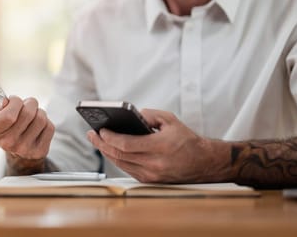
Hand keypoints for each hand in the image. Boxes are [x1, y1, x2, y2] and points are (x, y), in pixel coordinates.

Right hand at [0, 96, 54, 173]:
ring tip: (33, 116)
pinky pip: (49, 127)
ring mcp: (24, 149)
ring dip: (39, 112)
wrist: (17, 152)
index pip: (8, 115)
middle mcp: (7, 143)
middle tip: (27, 106)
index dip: (15, 103)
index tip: (15, 101)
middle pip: (27, 113)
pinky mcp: (39, 151)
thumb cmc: (7, 127)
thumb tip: (6, 101)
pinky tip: (38, 127)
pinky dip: (46, 122)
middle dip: (29, 103)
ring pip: (40, 118)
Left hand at [87, 109, 229, 182]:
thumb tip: (130, 116)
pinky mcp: (150, 180)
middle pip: (119, 155)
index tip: (100, 130)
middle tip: (92, 134)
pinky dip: (117, 159)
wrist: (204, 163)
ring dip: (107, 152)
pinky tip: (111, 150)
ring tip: (97, 141)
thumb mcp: (170, 120)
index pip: (125, 144)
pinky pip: (128, 169)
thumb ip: (148, 115)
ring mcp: (151, 175)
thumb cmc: (187, 140)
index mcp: (159, 147)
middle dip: (102, 144)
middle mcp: (154, 164)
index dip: (109, 138)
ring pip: (121, 164)